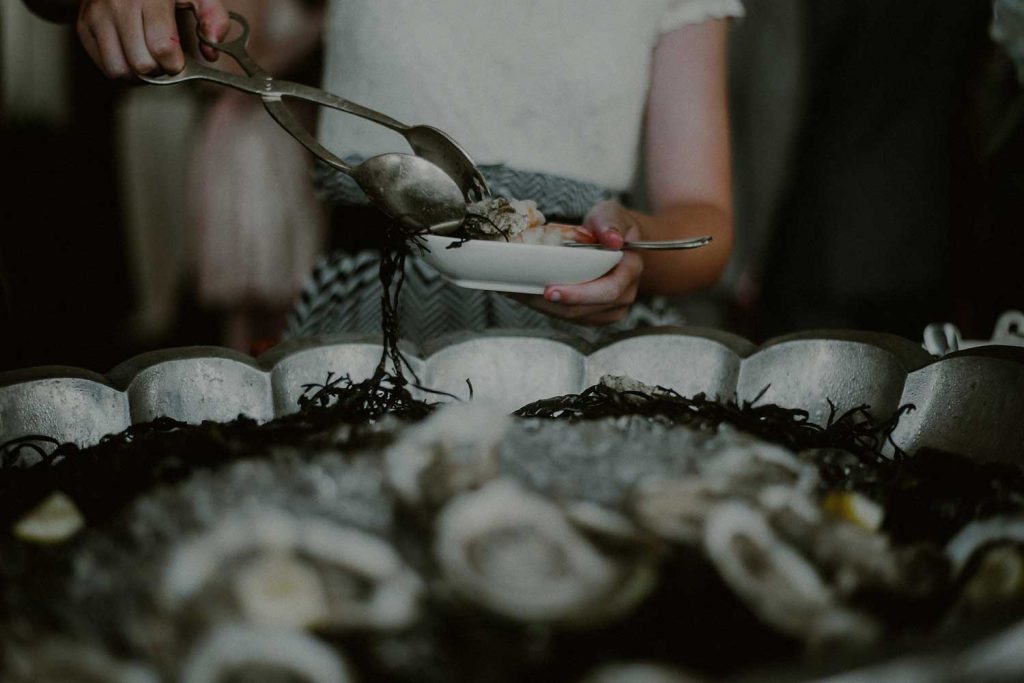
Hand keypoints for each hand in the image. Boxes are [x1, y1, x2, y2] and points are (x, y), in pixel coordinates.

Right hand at [77, 0, 229, 78]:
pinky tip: (133, 56)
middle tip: (165, 60)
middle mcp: (119, 5)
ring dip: (139, 76)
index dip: (176, 64)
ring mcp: (97, 15)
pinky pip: (104, 65)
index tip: (180, 61)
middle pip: (141, 64)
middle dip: (160, 71)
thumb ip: (213, 18)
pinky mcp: (84, 25)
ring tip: (149, 60)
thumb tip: (212, 51)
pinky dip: (122, 70)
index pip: (162, 47)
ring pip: (119, 70)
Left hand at [515, 201, 643, 325]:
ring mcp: (609, 308)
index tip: (551, 291)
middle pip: (585, 309)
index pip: (609, 290)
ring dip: (544, 308)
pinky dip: (546, 308)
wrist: (614, 241)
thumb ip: (610, 223)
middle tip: (524, 293)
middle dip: (552, 304)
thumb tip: (612, 239)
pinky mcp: (594, 314)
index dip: (579, 294)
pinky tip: (527, 295)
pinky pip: (569, 316)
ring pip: (573, 316)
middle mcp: (624, 294)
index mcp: (630, 270)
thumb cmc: (609, 226)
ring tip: (518, 293)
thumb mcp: (611, 215)